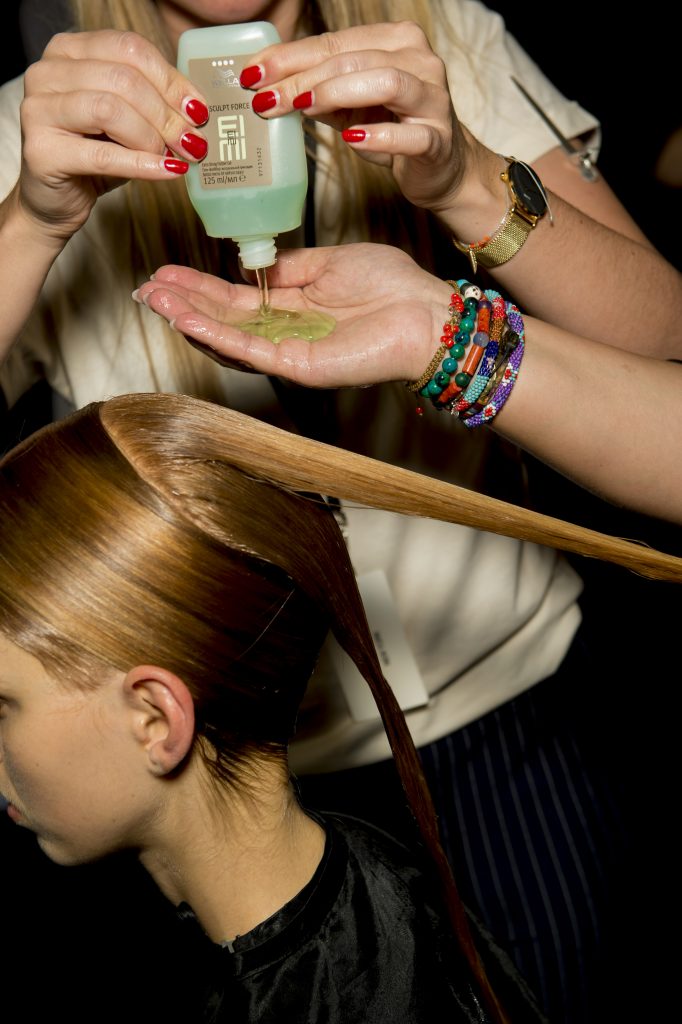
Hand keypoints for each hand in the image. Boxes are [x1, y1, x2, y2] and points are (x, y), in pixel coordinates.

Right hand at [17, 30, 209, 240]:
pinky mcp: (42, 151)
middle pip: (123, 78)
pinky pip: (103, 155)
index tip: (198, 111)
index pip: (129, 50)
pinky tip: (168, 170)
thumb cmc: (92, 155)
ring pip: (110, 109)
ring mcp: (39, 109)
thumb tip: (196, 110)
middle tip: (193, 142)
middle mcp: (47, 72)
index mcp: (69, 50)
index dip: (171, 80)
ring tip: (174, 156)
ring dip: (153, 137)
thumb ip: (153, 105)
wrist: (55, 200)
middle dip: (167, 114)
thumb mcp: (126, 120)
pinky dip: (143, 164)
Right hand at [134, 243, 450, 386]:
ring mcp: (290, 352)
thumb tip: (253, 264)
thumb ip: (290, 267)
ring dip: (189, 317)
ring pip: (229, 337)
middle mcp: (286, 333)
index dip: (199, 287)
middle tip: (146, 287)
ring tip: (155, 297)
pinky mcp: (298, 367)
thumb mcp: (330, 262)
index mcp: (294, 308)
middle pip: (223, 320)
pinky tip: (186, 317)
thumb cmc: (391, 285)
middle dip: (183, 302)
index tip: (167, 272)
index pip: (235, 300)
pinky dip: (215, 334)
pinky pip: (250, 349)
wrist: (427, 312)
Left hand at [240, 22, 469, 214]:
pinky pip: (409, 134)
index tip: (253, 75)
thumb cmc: (395, 129)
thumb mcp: (350, 104)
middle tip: (267, 99)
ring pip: (385, 82)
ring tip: (304, 108)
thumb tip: (267, 87)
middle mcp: (419, 60)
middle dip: (304, 78)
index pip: (335, 43)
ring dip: (338, 94)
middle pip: (354, 60)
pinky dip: (378, 135)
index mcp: (396, 41)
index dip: (290, 57)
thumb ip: (318, 91)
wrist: (442, 169)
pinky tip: (351, 138)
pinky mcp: (438, 139)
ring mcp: (432, 99)